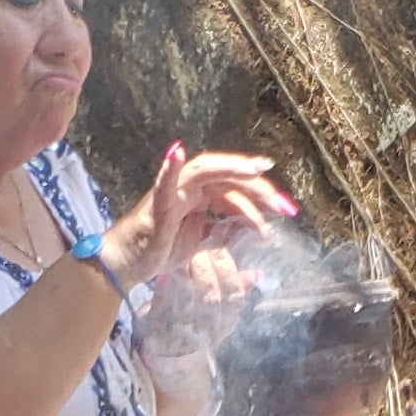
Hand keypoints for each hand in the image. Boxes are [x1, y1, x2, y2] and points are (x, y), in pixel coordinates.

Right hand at [100, 144, 295, 294]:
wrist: (129, 263)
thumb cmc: (161, 250)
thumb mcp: (204, 242)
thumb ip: (227, 232)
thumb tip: (253, 228)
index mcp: (201, 195)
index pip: (237, 189)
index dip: (262, 197)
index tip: (286, 209)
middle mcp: (190, 187)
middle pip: (228, 178)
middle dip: (257, 187)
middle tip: (283, 203)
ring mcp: (173, 191)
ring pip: (205, 171)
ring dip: (230, 168)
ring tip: (255, 169)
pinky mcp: (157, 202)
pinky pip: (163, 182)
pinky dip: (169, 167)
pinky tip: (177, 152)